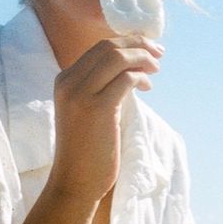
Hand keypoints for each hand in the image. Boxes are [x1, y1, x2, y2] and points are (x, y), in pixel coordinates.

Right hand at [48, 36, 163, 204]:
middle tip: (158, 53)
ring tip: (156, 68)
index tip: (147, 47)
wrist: (75, 181)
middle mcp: (69, 83)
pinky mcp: (98, 109)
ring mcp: (81, 95)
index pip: (98, 47)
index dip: (127, 42)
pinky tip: (147, 87)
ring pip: (118, 58)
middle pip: (108, 47)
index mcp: (64, 80)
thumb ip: (98, 86)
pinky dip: (141, 77)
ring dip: (142, 58)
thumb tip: (129, 66)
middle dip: (138, 45)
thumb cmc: (85, 148)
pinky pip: (126, 79)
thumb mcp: (84, 110)